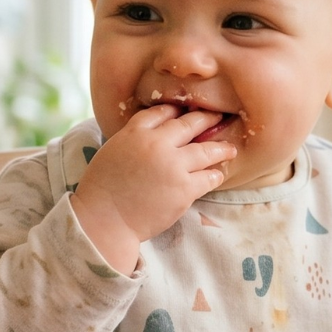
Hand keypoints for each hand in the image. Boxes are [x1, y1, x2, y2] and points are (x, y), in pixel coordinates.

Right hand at [71, 105, 236, 273]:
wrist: (105, 220)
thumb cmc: (102, 190)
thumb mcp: (111, 151)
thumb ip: (132, 139)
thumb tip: (149, 135)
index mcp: (135, 133)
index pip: (162, 112)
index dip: (177, 111)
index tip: (186, 112)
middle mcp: (156, 144)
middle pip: (188, 124)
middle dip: (206, 119)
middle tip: (217, 116)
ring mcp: (173, 166)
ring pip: (205, 150)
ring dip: (220, 148)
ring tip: (230, 148)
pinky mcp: (184, 189)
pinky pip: (207, 177)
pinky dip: (214, 175)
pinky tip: (217, 174)